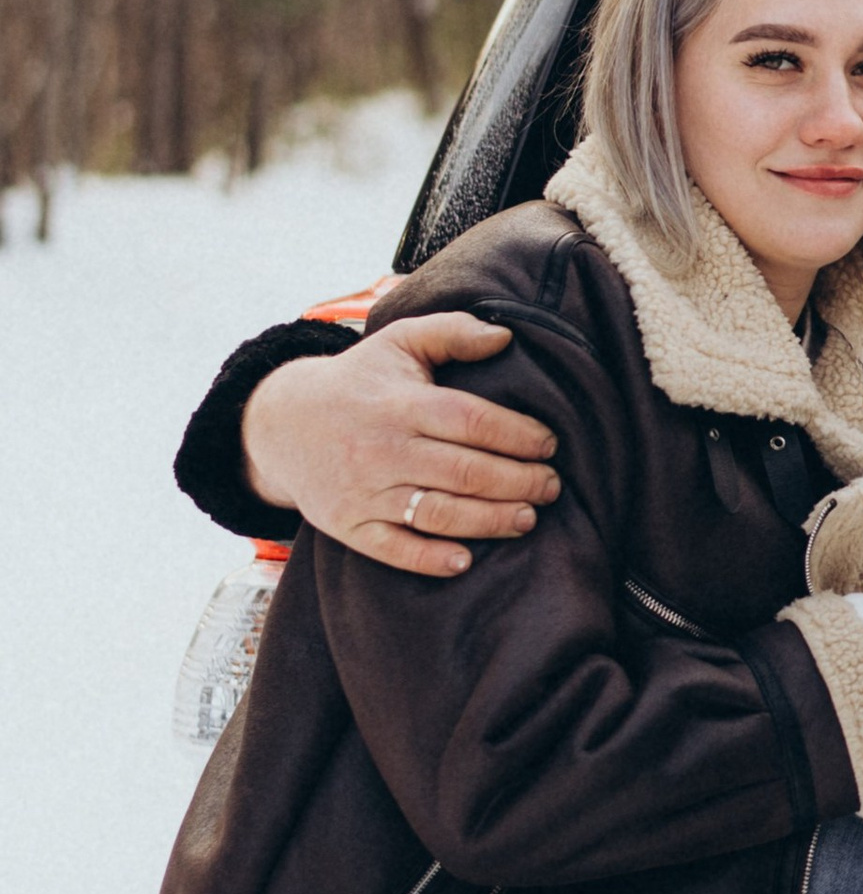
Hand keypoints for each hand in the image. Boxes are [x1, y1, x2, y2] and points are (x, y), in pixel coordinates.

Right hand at [242, 315, 561, 575]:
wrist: (280, 423)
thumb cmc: (360, 382)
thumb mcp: (399, 343)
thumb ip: (452, 332)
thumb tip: (505, 336)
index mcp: (399, 404)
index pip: (471, 421)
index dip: (518, 435)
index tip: (549, 444)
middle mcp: (382, 449)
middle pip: (464, 472)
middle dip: (519, 483)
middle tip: (551, 486)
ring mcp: (363, 491)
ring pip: (438, 514)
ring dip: (490, 521)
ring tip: (528, 518)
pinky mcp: (347, 525)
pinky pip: (392, 549)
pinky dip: (429, 559)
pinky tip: (466, 560)